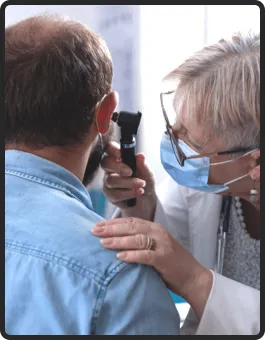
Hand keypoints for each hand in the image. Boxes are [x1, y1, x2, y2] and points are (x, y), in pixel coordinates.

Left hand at [91, 217, 212, 318]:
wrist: (193, 277)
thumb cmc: (170, 263)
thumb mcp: (155, 247)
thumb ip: (140, 242)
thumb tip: (115, 241)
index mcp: (154, 228)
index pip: (130, 221)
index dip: (112, 222)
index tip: (97, 225)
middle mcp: (158, 232)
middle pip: (131, 227)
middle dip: (111, 228)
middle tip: (94, 231)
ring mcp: (162, 245)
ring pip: (137, 238)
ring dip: (118, 240)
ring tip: (103, 243)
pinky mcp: (164, 258)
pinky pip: (145, 255)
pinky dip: (132, 255)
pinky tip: (119, 256)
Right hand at [101, 142, 156, 220]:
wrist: (146, 199)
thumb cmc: (144, 181)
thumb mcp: (148, 173)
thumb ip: (143, 165)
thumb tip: (140, 156)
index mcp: (119, 158)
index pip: (110, 148)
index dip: (113, 149)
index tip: (122, 155)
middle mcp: (111, 169)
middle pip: (105, 163)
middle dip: (119, 167)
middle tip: (131, 172)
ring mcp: (108, 182)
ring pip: (111, 180)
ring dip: (128, 183)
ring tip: (141, 185)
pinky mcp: (109, 195)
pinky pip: (114, 194)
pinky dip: (128, 193)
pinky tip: (137, 192)